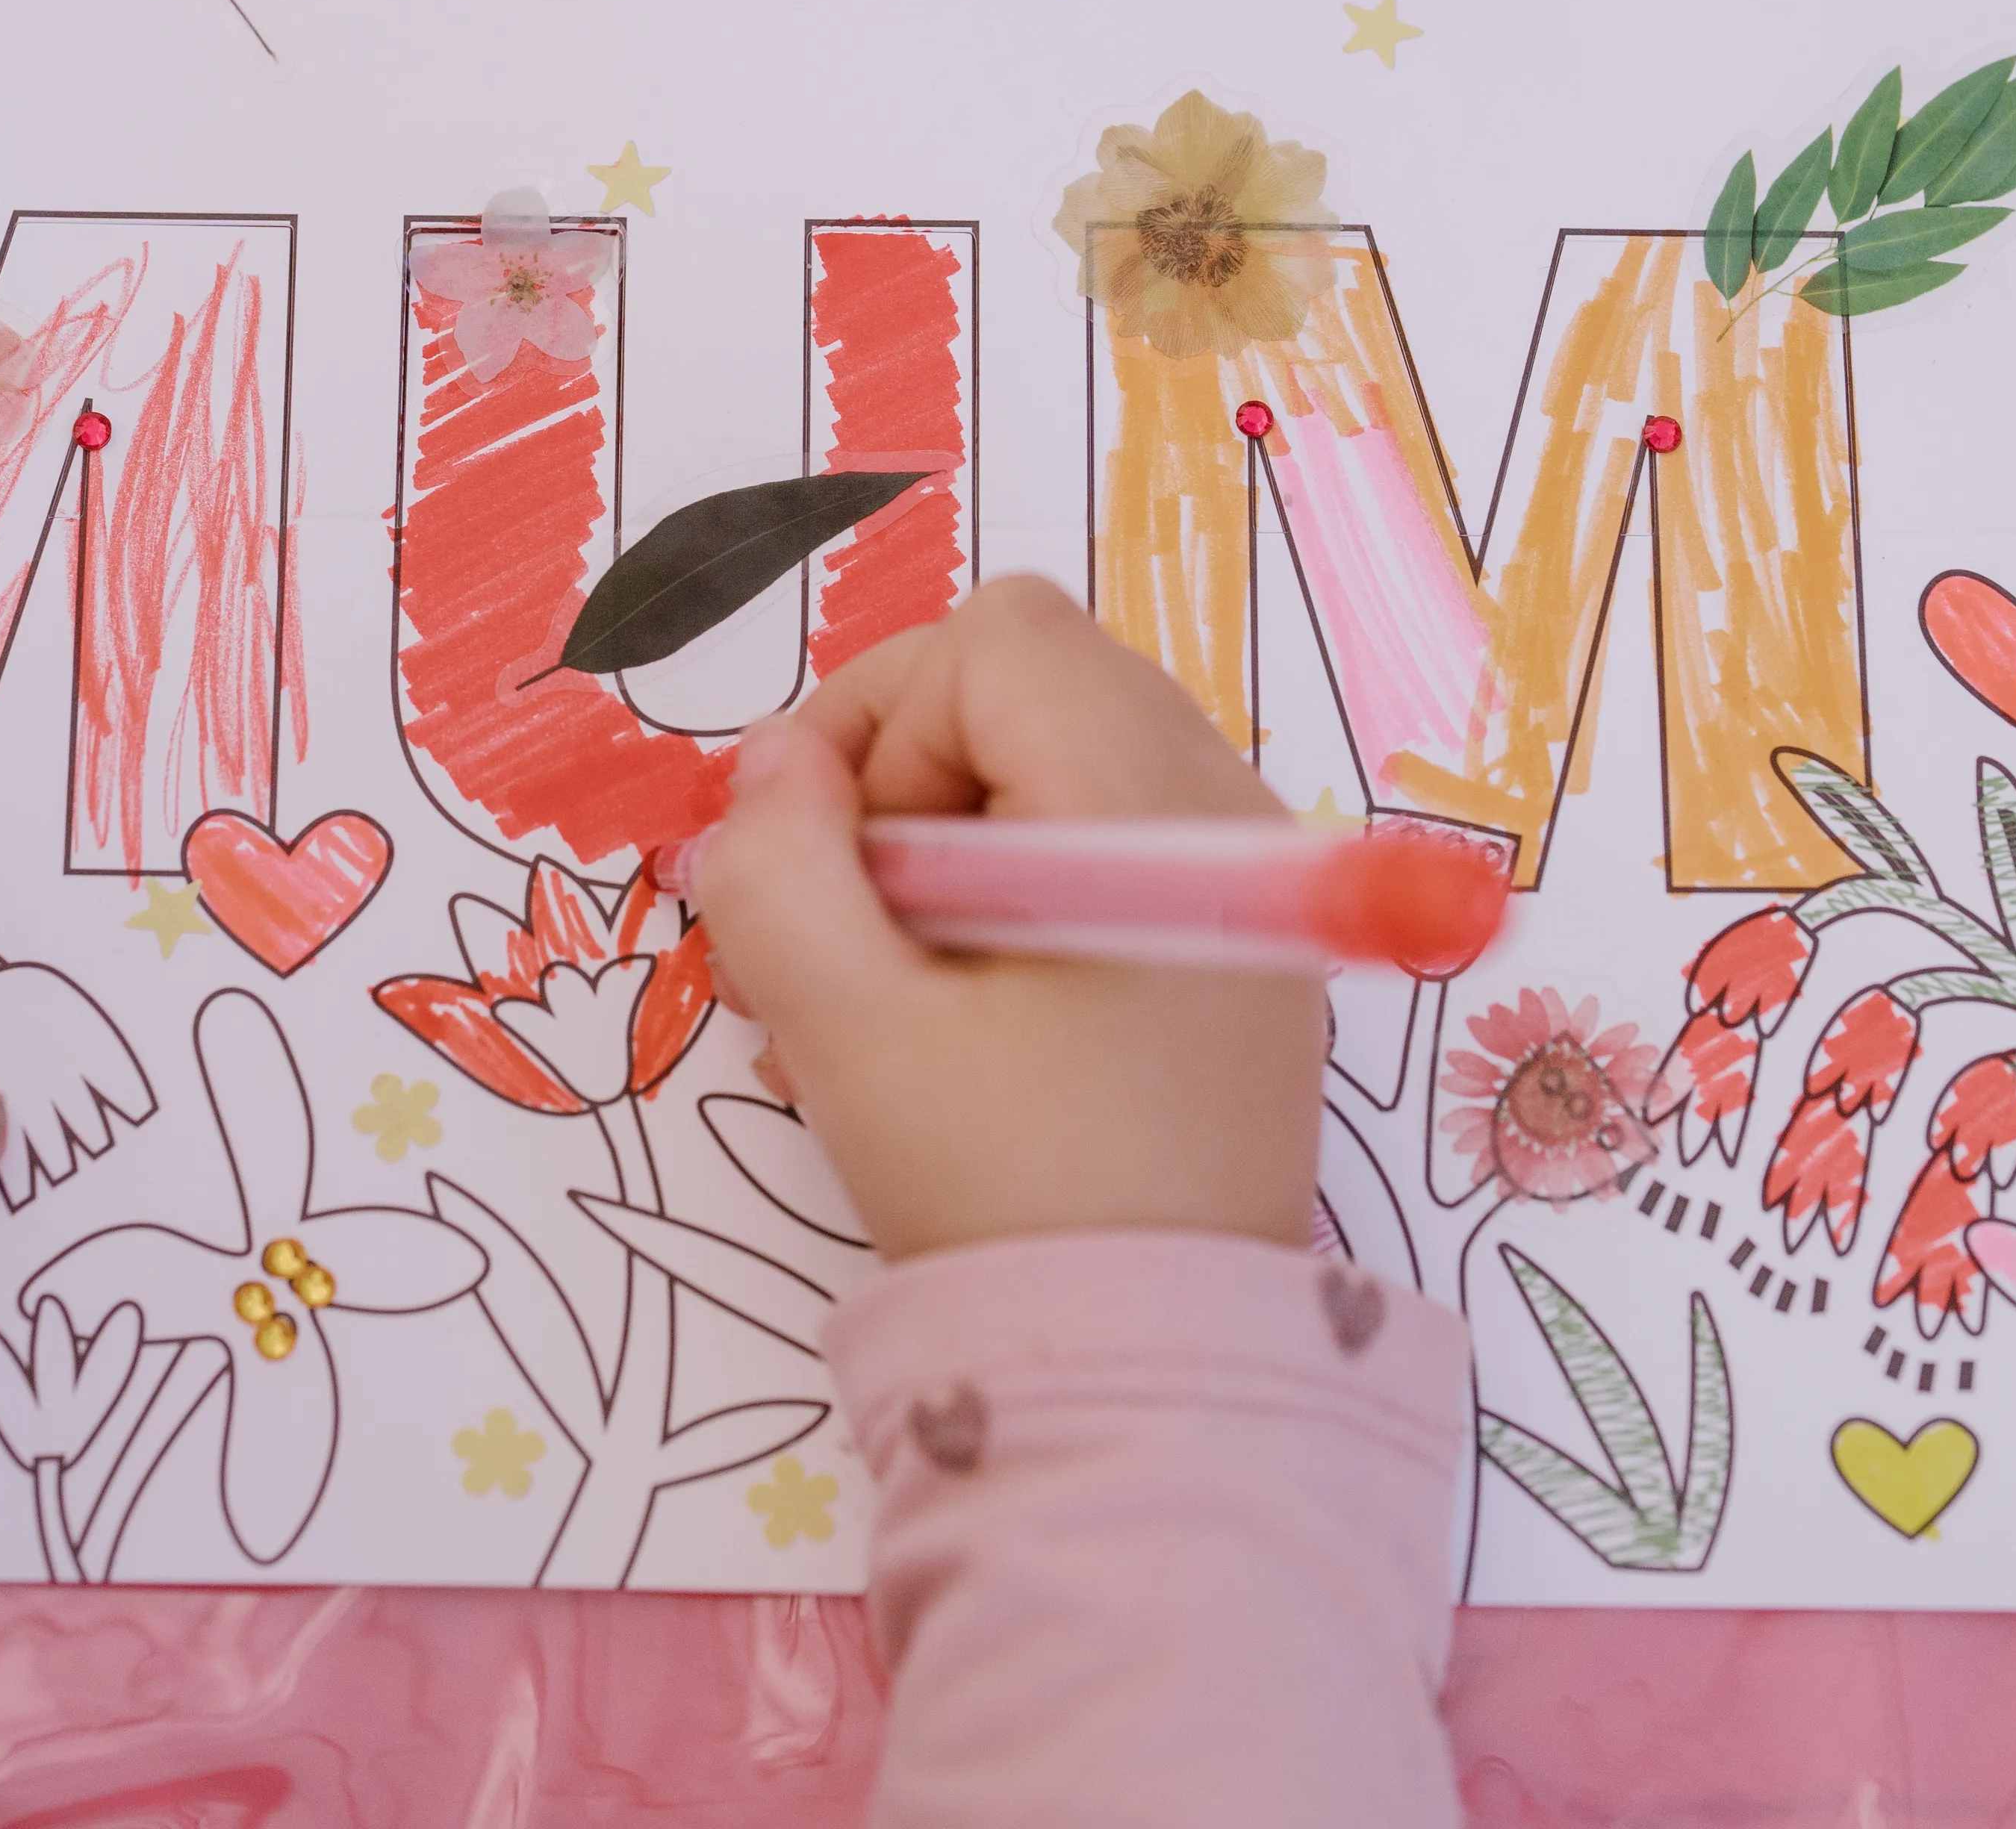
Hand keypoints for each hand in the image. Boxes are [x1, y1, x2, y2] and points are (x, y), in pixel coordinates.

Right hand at [687, 576, 1322, 1265]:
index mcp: (1148, 806)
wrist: (1156, 1375)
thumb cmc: (1004, 1194)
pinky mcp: (1239, 948)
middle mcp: (1226, 812)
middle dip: (902, 784)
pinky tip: (954, 1017)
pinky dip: (1012, 893)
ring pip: (1058, 764)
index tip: (816, 858)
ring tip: (878, 993)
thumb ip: (776, 868)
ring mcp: (1245, 882)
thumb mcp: (846, 1027)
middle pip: (1028, 686)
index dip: (872, 718)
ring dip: (945, 844)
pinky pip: (1105, 846)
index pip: (990, 640)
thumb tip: (770, 772)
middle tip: (839, 933)